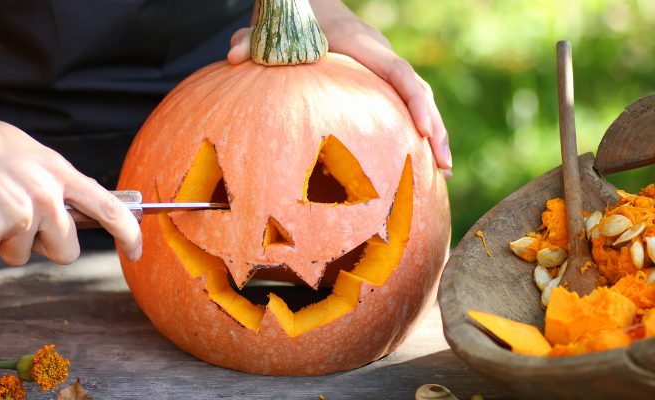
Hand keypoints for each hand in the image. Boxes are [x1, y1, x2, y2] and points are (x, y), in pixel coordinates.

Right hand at [0, 20, 141, 264]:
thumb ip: (57, 185)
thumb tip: (75, 214)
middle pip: (67, 251)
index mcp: (62, 174)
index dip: (129, 235)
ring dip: (1, 241)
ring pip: (21, 256)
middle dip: (45, 246)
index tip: (136, 252)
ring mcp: (20, 215)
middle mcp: (47, 196)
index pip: (110, 210)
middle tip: (17, 221)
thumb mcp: (34, 157)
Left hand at [227, 0, 451, 179]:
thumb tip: (232, 56)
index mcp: (360, 43)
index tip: (424, 130)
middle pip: (418, 90)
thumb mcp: (269, 27)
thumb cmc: (290, 18)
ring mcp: (382, 65)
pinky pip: (404, 103)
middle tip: (443, 166)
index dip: (415, 101)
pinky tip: (416, 161)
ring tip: (442, 174)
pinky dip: (414, 128)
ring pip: (418, 98)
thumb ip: (252, 40)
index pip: (398, 71)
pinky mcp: (378, 78)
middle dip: (434, 127)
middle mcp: (379, 53)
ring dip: (433, 133)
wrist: (306, 2)